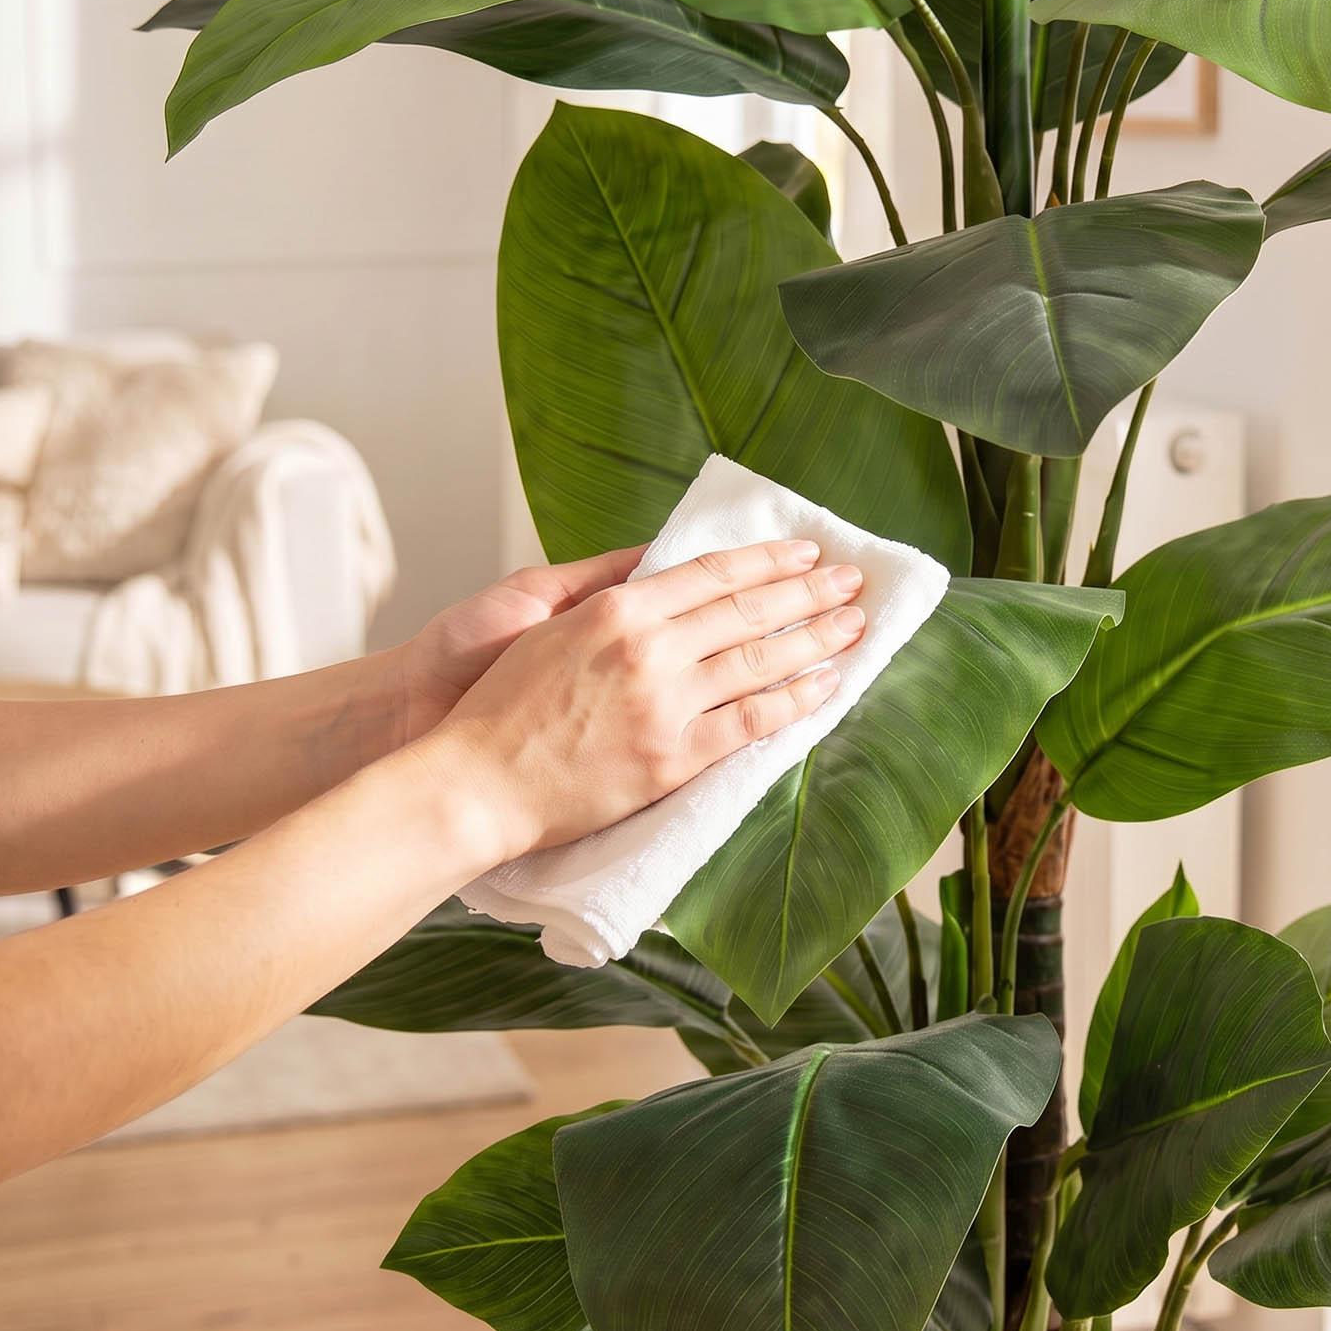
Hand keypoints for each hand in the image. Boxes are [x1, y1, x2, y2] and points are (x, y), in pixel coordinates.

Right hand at [418, 539, 866, 862]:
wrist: (476, 778)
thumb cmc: (502, 703)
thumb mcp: (551, 623)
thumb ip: (613, 596)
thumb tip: (663, 572)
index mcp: (620, 609)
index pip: (714, 573)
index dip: (768, 560)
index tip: (806, 551)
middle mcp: (650, 649)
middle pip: (749, 611)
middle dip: (809, 592)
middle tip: (851, 580)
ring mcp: (665, 705)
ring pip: (761, 662)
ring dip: (815, 640)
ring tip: (854, 626)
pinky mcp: (673, 758)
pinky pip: (751, 724)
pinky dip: (795, 702)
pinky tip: (826, 687)